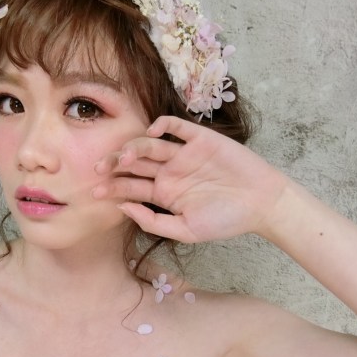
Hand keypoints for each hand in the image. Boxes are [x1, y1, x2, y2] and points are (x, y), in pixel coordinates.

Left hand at [92, 115, 288, 242]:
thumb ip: (154, 222)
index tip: (94, 192)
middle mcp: (170, 172)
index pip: (131, 187)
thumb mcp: (186, 230)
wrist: (262, 204)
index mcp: (164, 194)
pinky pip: (176, 127)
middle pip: (134, 164)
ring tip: (125, 157)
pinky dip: (162, 125)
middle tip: (98, 169)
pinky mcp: (200, 139)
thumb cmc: (226, 220)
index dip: (112, 187)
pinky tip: (152, 133)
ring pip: (150, 145)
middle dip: (114, 165)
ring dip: (134, 148)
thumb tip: (124, 207)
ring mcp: (183, 154)